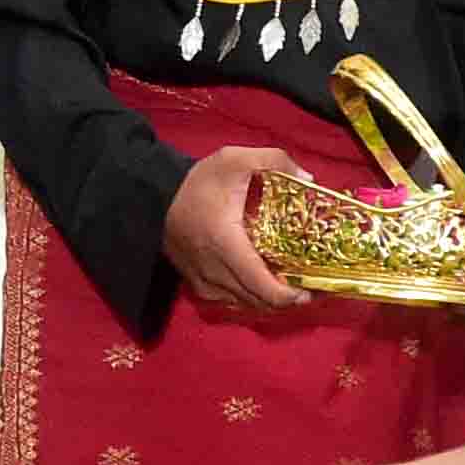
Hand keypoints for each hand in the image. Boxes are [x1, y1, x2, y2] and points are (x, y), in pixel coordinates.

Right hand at [163, 147, 310, 311]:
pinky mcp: (198, 286)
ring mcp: (205, 282)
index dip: (289, 297)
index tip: (309, 291)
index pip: (262, 287)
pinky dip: (251, 299)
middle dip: (287, 301)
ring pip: (246, 305)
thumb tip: (307, 177)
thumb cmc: (197, 183)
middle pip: (258, 302)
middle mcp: (215, 271)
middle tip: (309, 289)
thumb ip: (274, 161)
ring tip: (292, 288)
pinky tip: (264, 287)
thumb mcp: (235, 159)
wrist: (154, 198)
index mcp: (226, 244)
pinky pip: (231, 302)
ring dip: (270, 302)